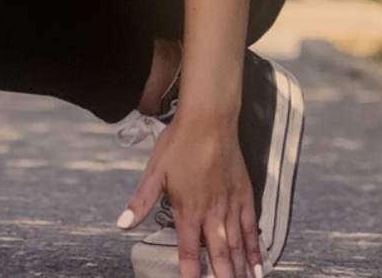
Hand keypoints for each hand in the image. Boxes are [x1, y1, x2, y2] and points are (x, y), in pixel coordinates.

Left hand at [118, 118, 264, 277]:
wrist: (208, 119)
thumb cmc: (179, 143)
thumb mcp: (154, 171)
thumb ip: (141, 202)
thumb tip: (122, 224)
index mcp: (188, 210)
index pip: (187, 252)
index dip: (189, 274)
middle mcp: (211, 213)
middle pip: (218, 255)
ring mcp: (230, 205)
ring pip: (237, 246)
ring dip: (239, 269)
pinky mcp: (244, 195)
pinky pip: (252, 228)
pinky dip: (256, 250)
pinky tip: (258, 266)